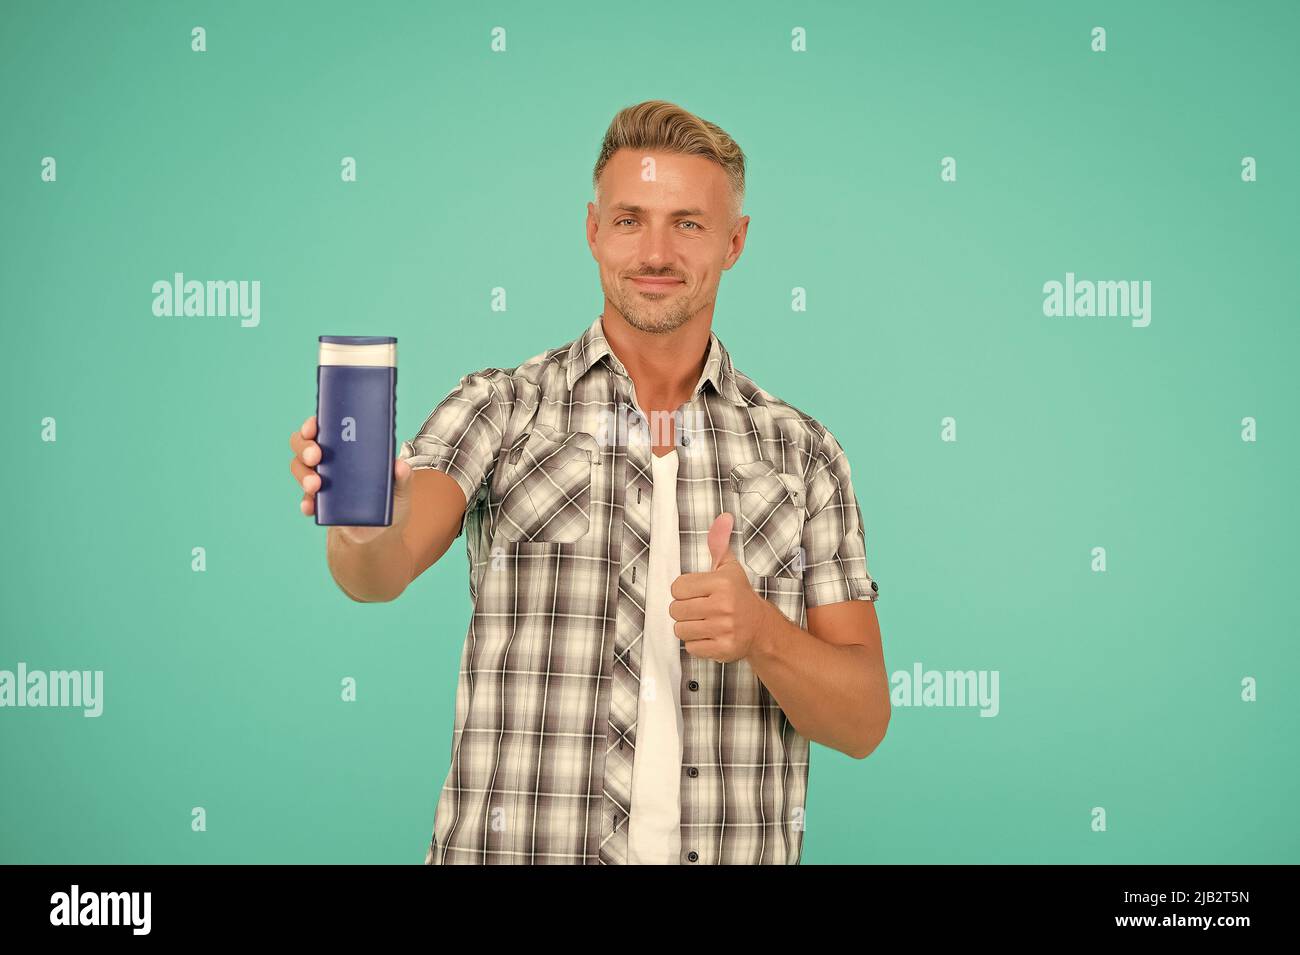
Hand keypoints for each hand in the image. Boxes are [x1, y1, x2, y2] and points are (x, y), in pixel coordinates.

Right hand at [288, 414, 412, 544]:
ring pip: (299, 469)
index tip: (313, 426)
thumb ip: (403, 477)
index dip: (312, 425)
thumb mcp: (400, 489)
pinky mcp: (318, 504)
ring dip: (303, 474)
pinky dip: (306, 503)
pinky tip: (310, 507)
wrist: (380, 533)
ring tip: (315, 485)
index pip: (323, 428)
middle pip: (303, 445)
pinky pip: (305, 500)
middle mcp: (329, 461)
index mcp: (347, 448)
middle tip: (316, 456)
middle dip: (304, 448)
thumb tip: (400, 466)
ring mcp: (321, 482)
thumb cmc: (389, 502)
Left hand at [668, 512, 780, 662]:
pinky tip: (711, 636)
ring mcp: (724, 629)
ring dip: (689, 628)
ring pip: (680, 630)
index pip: (677, 588)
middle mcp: (723, 605)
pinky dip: (697, 644)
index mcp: (721, 583)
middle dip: (684, 611)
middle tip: (700, 610)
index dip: (684, 592)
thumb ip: (719, 543)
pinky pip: (691, 647)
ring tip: (704, 623)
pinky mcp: (723, 648)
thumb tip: (723, 517)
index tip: (697, 593)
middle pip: (675, 610)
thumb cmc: (738, 596)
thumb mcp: (729, 567)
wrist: (761, 628)